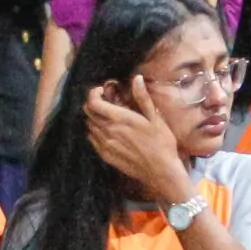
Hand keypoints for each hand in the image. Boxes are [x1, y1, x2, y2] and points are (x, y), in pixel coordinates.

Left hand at [83, 76, 196, 202]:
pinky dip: (95, 131)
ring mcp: (105, 144)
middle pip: (88, 113)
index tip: (102, 90)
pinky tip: (108, 131)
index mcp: (120, 119)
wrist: (160, 170)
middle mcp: (108, 131)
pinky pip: (92, 139)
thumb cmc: (162, 142)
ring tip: (108, 116)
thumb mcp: (155, 118)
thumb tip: (136, 78)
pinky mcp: (105, 155)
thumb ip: (143, 98)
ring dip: (94, 117)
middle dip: (94, 103)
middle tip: (106, 101)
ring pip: (89, 125)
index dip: (94, 93)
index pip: (94, 102)